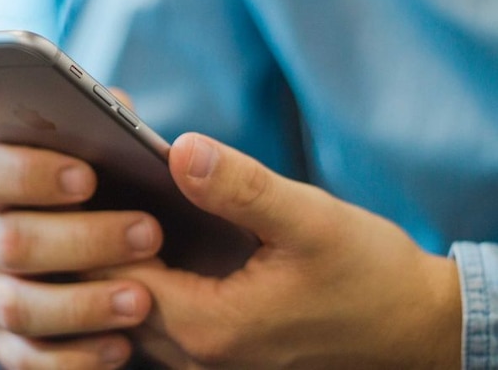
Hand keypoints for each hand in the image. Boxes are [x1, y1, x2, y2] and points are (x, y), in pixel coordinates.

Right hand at [0, 143, 163, 368]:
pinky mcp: (13, 344)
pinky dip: (77, 355)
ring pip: (16, 306)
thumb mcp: (126, 155)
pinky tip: (122, 345)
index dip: (27, 173)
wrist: (141, 263)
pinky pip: (30, 358)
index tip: (88, 178)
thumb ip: (131, 130)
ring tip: (141, 300)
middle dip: (80, 240)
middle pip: (6, 240)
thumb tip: (183, 151)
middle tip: (149, 235)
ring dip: (81, 305)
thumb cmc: (122, 193)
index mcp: (3, 181)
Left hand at [96, 133, 461, 368]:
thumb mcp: (309, 220)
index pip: (114, 275)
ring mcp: (204, 356)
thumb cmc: (369, 276)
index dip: (94, 223)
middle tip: (85, 179)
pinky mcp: (216, 346)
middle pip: (111, 295)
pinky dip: (141, 274)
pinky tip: (147, 233)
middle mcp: (195, 353)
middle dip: (93, 239)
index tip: (86, 172)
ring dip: (113, 259)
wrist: (413, 327)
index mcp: (209, 325)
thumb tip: (180, 149)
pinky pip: (154, 313)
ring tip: (109, 199)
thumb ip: (241, 187)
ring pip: (127, 307)